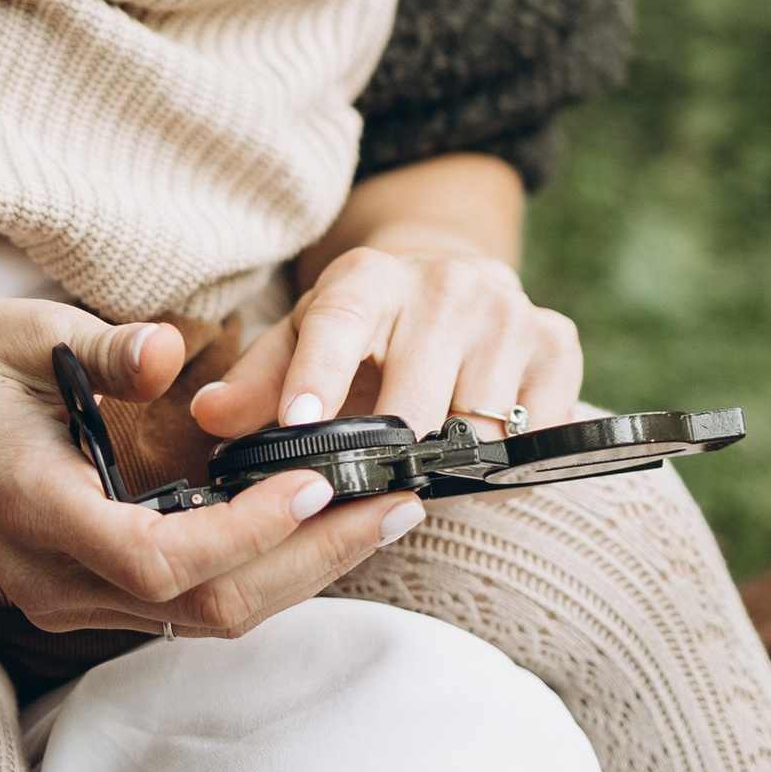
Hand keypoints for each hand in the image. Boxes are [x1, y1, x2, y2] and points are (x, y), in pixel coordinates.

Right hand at [0, 305, 419, 645]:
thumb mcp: (15, 329)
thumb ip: (99, 349)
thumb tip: (169, 350)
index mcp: (35, 509)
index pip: (164, 557)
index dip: (252, 531)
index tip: (319, 480)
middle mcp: (53, 575)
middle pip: (206, 608)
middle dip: (314, 563)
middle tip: (399, 504)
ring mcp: (67, 596)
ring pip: (205, 617)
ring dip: (301, 570)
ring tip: (381, 512)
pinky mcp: (85, 592)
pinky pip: (187, 601)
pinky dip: (260, 567)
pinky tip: (315, 520)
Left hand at [193, 232, 582, 450]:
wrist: (449, 279)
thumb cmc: (361, 327)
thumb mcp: (300, 339)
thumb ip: (257, 383)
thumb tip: (210, 418)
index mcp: (369, 279)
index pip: (339, 326)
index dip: (318, 379)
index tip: (301, 426)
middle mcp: (447, 285)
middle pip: (415, 405)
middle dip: (387, 460)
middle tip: (364, 492)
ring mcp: (510, 313)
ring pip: (479, 430)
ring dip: (447, 466)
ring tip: (419, 470)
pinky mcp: (560, 341)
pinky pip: (537, 434)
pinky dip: (506, 462)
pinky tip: (476, 453)